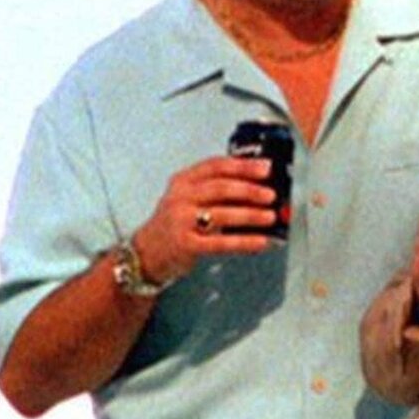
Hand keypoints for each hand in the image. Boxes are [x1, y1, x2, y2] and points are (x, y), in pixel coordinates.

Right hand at [131, 155, 276, 282]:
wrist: (147, 252)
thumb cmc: (176, 222)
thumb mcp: (188, 198)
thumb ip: (216, 189)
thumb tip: (258, 187)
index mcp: (183, 180)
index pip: (216, 166)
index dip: (243, 166)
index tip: (266, 168)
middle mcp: (180, 198)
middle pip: (220, 188)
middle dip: (250, 190)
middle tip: (271, 195)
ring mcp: (181, 221)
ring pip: (222, 214)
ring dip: (250, 215)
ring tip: (271, 217)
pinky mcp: (185, 245)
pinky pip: (220, 243)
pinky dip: (244, 242)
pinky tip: (260, 242)